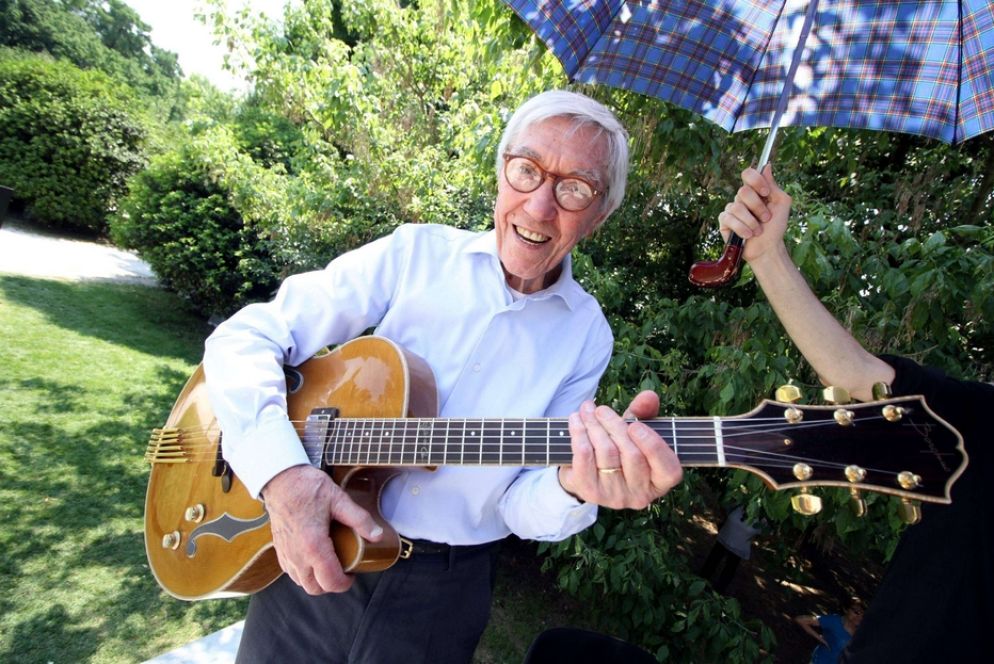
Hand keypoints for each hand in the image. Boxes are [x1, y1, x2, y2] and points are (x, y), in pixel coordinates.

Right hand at [261, 465, 382, 594]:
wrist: (281, 479)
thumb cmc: (307, 487)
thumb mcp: (338, 499)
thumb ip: (359, 519)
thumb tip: (377, 535)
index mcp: (314, 546)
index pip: (330, 581)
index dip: (345, 584)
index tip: (353, 575)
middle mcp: (297, 555)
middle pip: (315, 588)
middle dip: (331, 585)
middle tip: (343, 570)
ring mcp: (286, 553)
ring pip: (301, 582)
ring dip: (316, 580)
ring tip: (329, 564)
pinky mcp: (279, 548)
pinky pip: (290, 572)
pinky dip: (302, 572)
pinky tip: (312, 558)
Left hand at [558, 390, 681, 508]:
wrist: (584, 473)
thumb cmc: (618, 449)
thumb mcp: (635, 431)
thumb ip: (644, 413)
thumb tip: (649, 396)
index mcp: (660, 481)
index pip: (669, 470)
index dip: (654, 446)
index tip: (635, 425)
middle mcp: (640, 494)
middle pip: (633, 455)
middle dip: (615, 426)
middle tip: (601, 409)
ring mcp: (615, 496)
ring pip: (607, 454)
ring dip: (594, 426)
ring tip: (587, 410)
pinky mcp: (590, 492)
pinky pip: (585, 459)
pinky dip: (579, 435)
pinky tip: (576, 421)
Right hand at [719, 165, 791, 264]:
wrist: (767, 248)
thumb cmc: (775, 227)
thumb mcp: (781, 204)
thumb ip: (774, 186)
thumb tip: (767, 166)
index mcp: (755, 191)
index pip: (748, 174)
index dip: (756, 181)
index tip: (766, 193)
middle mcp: (742, 198)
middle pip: (743, 191)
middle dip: (757, 207)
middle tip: (766, 218)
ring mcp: (732, 209)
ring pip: (737, 207)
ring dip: (751, 222)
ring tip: (757, 231)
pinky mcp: (724, 222)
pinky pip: (729, 219)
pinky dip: (741, 228)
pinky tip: (747, 235)